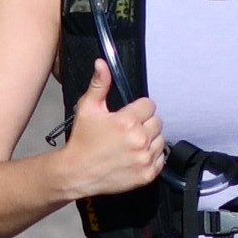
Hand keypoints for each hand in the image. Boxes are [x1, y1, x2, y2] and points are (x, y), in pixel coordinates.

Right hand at [59, 71, 164, 203]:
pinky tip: (136, 155)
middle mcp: (139, 140)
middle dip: (145, 123)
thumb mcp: (87, 109)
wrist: (77, 173)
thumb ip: (99, 84)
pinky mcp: (147, 174)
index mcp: (127, 121)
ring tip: (132, 143)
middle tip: (128, 130)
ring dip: (150, 139)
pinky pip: (161, 158)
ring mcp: (145, 158)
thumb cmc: (82, 141)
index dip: (138, 108)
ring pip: (160, 140)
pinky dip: (152, 156)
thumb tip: (102, 63)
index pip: (149, 105)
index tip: (128, 115)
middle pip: (157, 121)